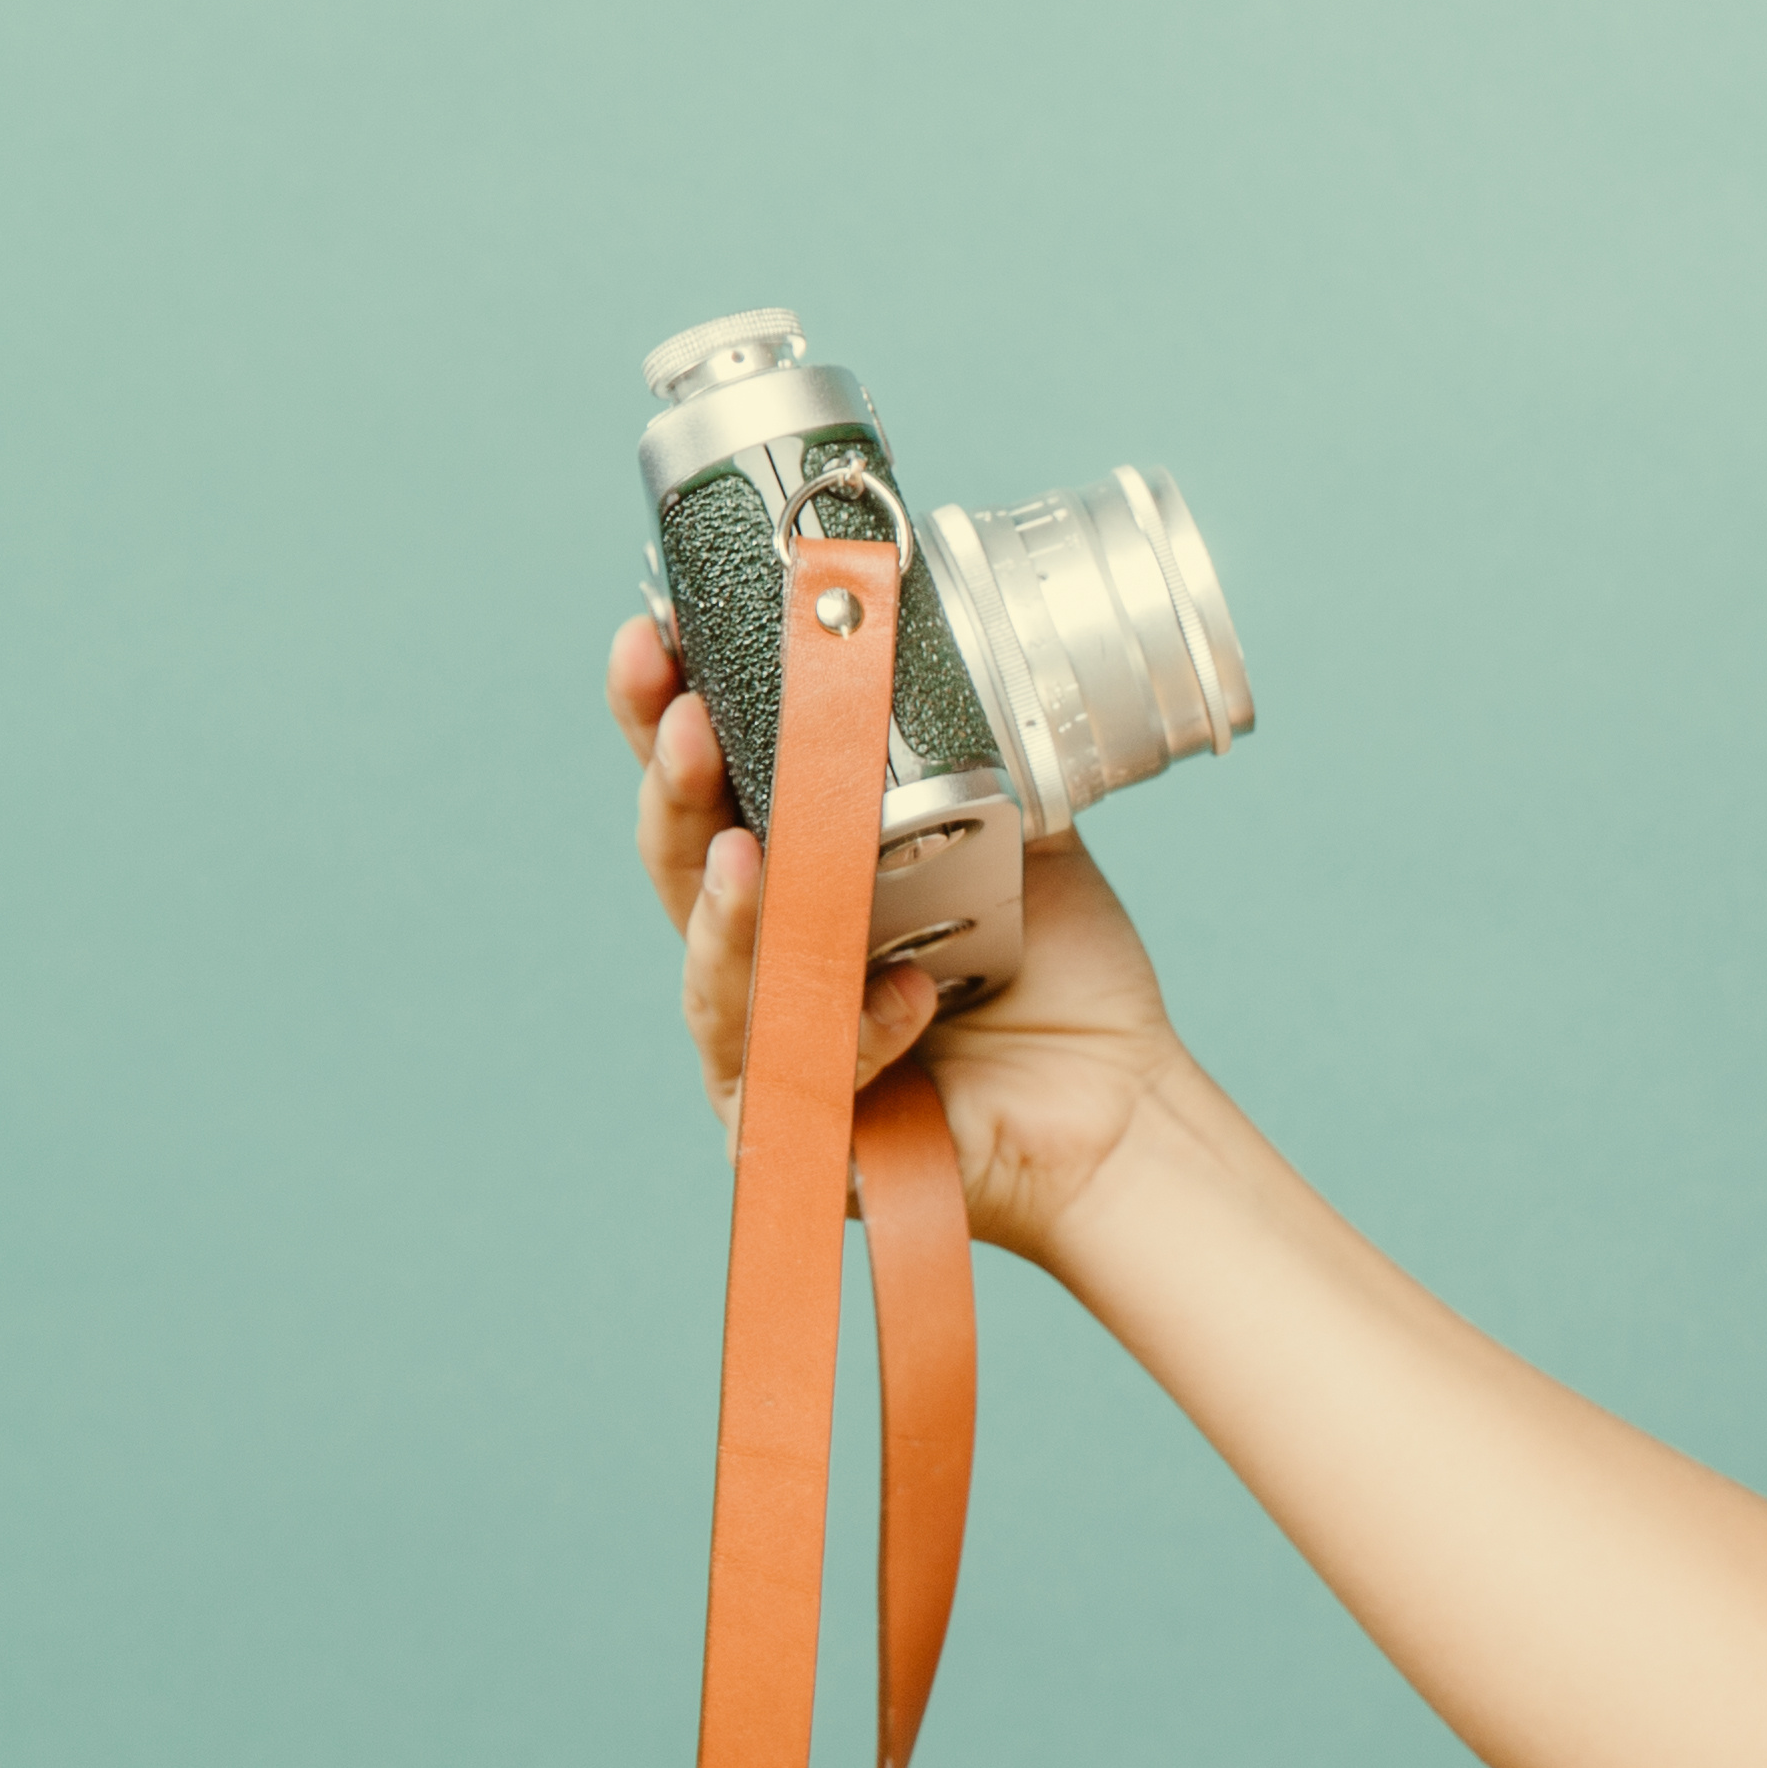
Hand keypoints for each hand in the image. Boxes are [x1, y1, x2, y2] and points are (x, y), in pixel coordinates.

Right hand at [607, 613, 1184, 1264]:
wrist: (1114, 1097)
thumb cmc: (1046, 966)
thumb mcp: (1010, 833)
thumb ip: (963, 753)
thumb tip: (938, 641)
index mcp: (789, 867)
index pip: (703, 782)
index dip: (663, 713)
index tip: (653, 635)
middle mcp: (755, 952)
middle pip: (679, 867)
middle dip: (674, 792)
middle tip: (685, 724)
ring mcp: (768, 1043)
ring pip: (720, 977)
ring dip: (730, 916)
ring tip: (744, 858)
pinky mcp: (805, 1132)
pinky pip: (814, 1072)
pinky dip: (864, 1027)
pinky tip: (910, 997)